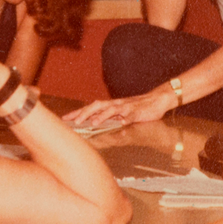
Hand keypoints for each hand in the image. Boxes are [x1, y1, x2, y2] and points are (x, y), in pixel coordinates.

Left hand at [63, 86, 177, 126]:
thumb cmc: (137, 108)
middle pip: (97, 106)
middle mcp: (116, 105)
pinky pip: (131, 115)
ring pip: (112, 110)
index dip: (78, 112)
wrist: (157, 100)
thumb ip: (108, 116)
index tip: (65, 118)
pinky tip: (122, 123)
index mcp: (110, 106)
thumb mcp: (120, 113)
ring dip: (103, 116)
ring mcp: (127, 107)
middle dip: (85, 113)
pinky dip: (126, 118)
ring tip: (94, 123)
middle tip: (75, 121)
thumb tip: (92, 122)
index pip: (90, 108)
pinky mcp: (138, 112)